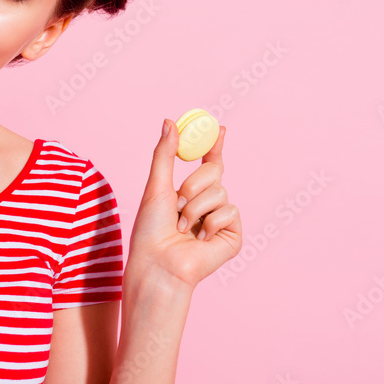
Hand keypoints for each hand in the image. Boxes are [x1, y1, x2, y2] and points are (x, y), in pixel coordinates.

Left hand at [124, 119, 241, 291]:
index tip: (220, 128)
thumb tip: (169, 121)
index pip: (208, 163)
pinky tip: (199, 239)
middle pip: (215, 172)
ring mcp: (221, 220)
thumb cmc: (151, 230)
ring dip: (196, 207)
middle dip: (194, 183)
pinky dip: (211, 222)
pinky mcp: (233, 236)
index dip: (214, 145)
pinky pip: (230, 211)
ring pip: (220, 191)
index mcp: (190, 192)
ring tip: (183, 227)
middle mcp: (208, 204)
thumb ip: (165, 154)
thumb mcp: (156, 186)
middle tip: (178, 201)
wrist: (158, 263)